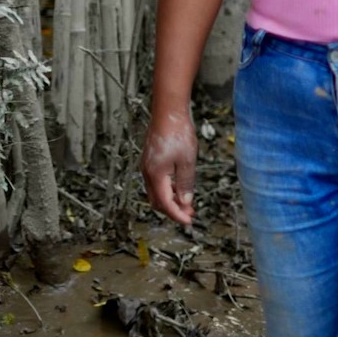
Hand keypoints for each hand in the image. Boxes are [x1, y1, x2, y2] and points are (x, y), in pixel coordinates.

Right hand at [142, 109, 197, 225]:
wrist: (168, 114)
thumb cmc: (178, 134)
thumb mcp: (187, 161)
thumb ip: (185, 183)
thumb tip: (185, 202)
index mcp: (155, 175)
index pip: (165, 203)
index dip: (176, 214)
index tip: (188, 222)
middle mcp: (147, 173)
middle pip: (157, 201)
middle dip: (173, 210)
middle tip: (190, 214)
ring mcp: (147, 167)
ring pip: (156, 192)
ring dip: (170, 200)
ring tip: (187, 203)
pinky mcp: (150, 161)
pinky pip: (157, 182)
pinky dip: (168, 189)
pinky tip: (180, 188)